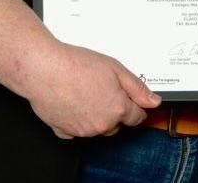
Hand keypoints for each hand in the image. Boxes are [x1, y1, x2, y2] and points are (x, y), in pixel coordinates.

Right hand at [23, 41, 160, 138]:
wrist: (44, 69)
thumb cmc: (76, 66)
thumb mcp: (116, 69)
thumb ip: (138, 88)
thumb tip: (153, 101)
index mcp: (117, 109)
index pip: (136, 117)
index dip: (136, 107)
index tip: (133, 102)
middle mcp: (101, 124)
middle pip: (116, 123)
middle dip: (115, 110)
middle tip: (104, 89)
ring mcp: (82, 130)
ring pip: (97, 127)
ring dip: (96, 115)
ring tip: (86, 92)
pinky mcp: (63, 131)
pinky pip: (75, 130)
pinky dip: (76, 120)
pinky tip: (72, 102)